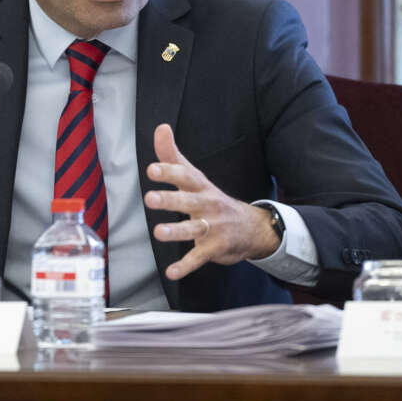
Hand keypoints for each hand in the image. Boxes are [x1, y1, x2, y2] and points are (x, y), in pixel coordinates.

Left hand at [144, 124, 279, 279]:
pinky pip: (199, 258)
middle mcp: (207, 205)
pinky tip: (171, 273)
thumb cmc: (212, 199)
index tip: (151, 169)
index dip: (169, 172)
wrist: (251, 228)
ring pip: (194, 230)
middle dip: (170, 200)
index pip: (185, 176)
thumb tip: (160, 127)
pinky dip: (186, 267)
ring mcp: (213, 228)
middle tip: (149, 198)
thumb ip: (173, 155)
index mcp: (200, 187)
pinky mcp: (215, 249)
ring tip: (158, 233)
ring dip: (177, 232)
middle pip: (189, 201)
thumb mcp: (195, 176)